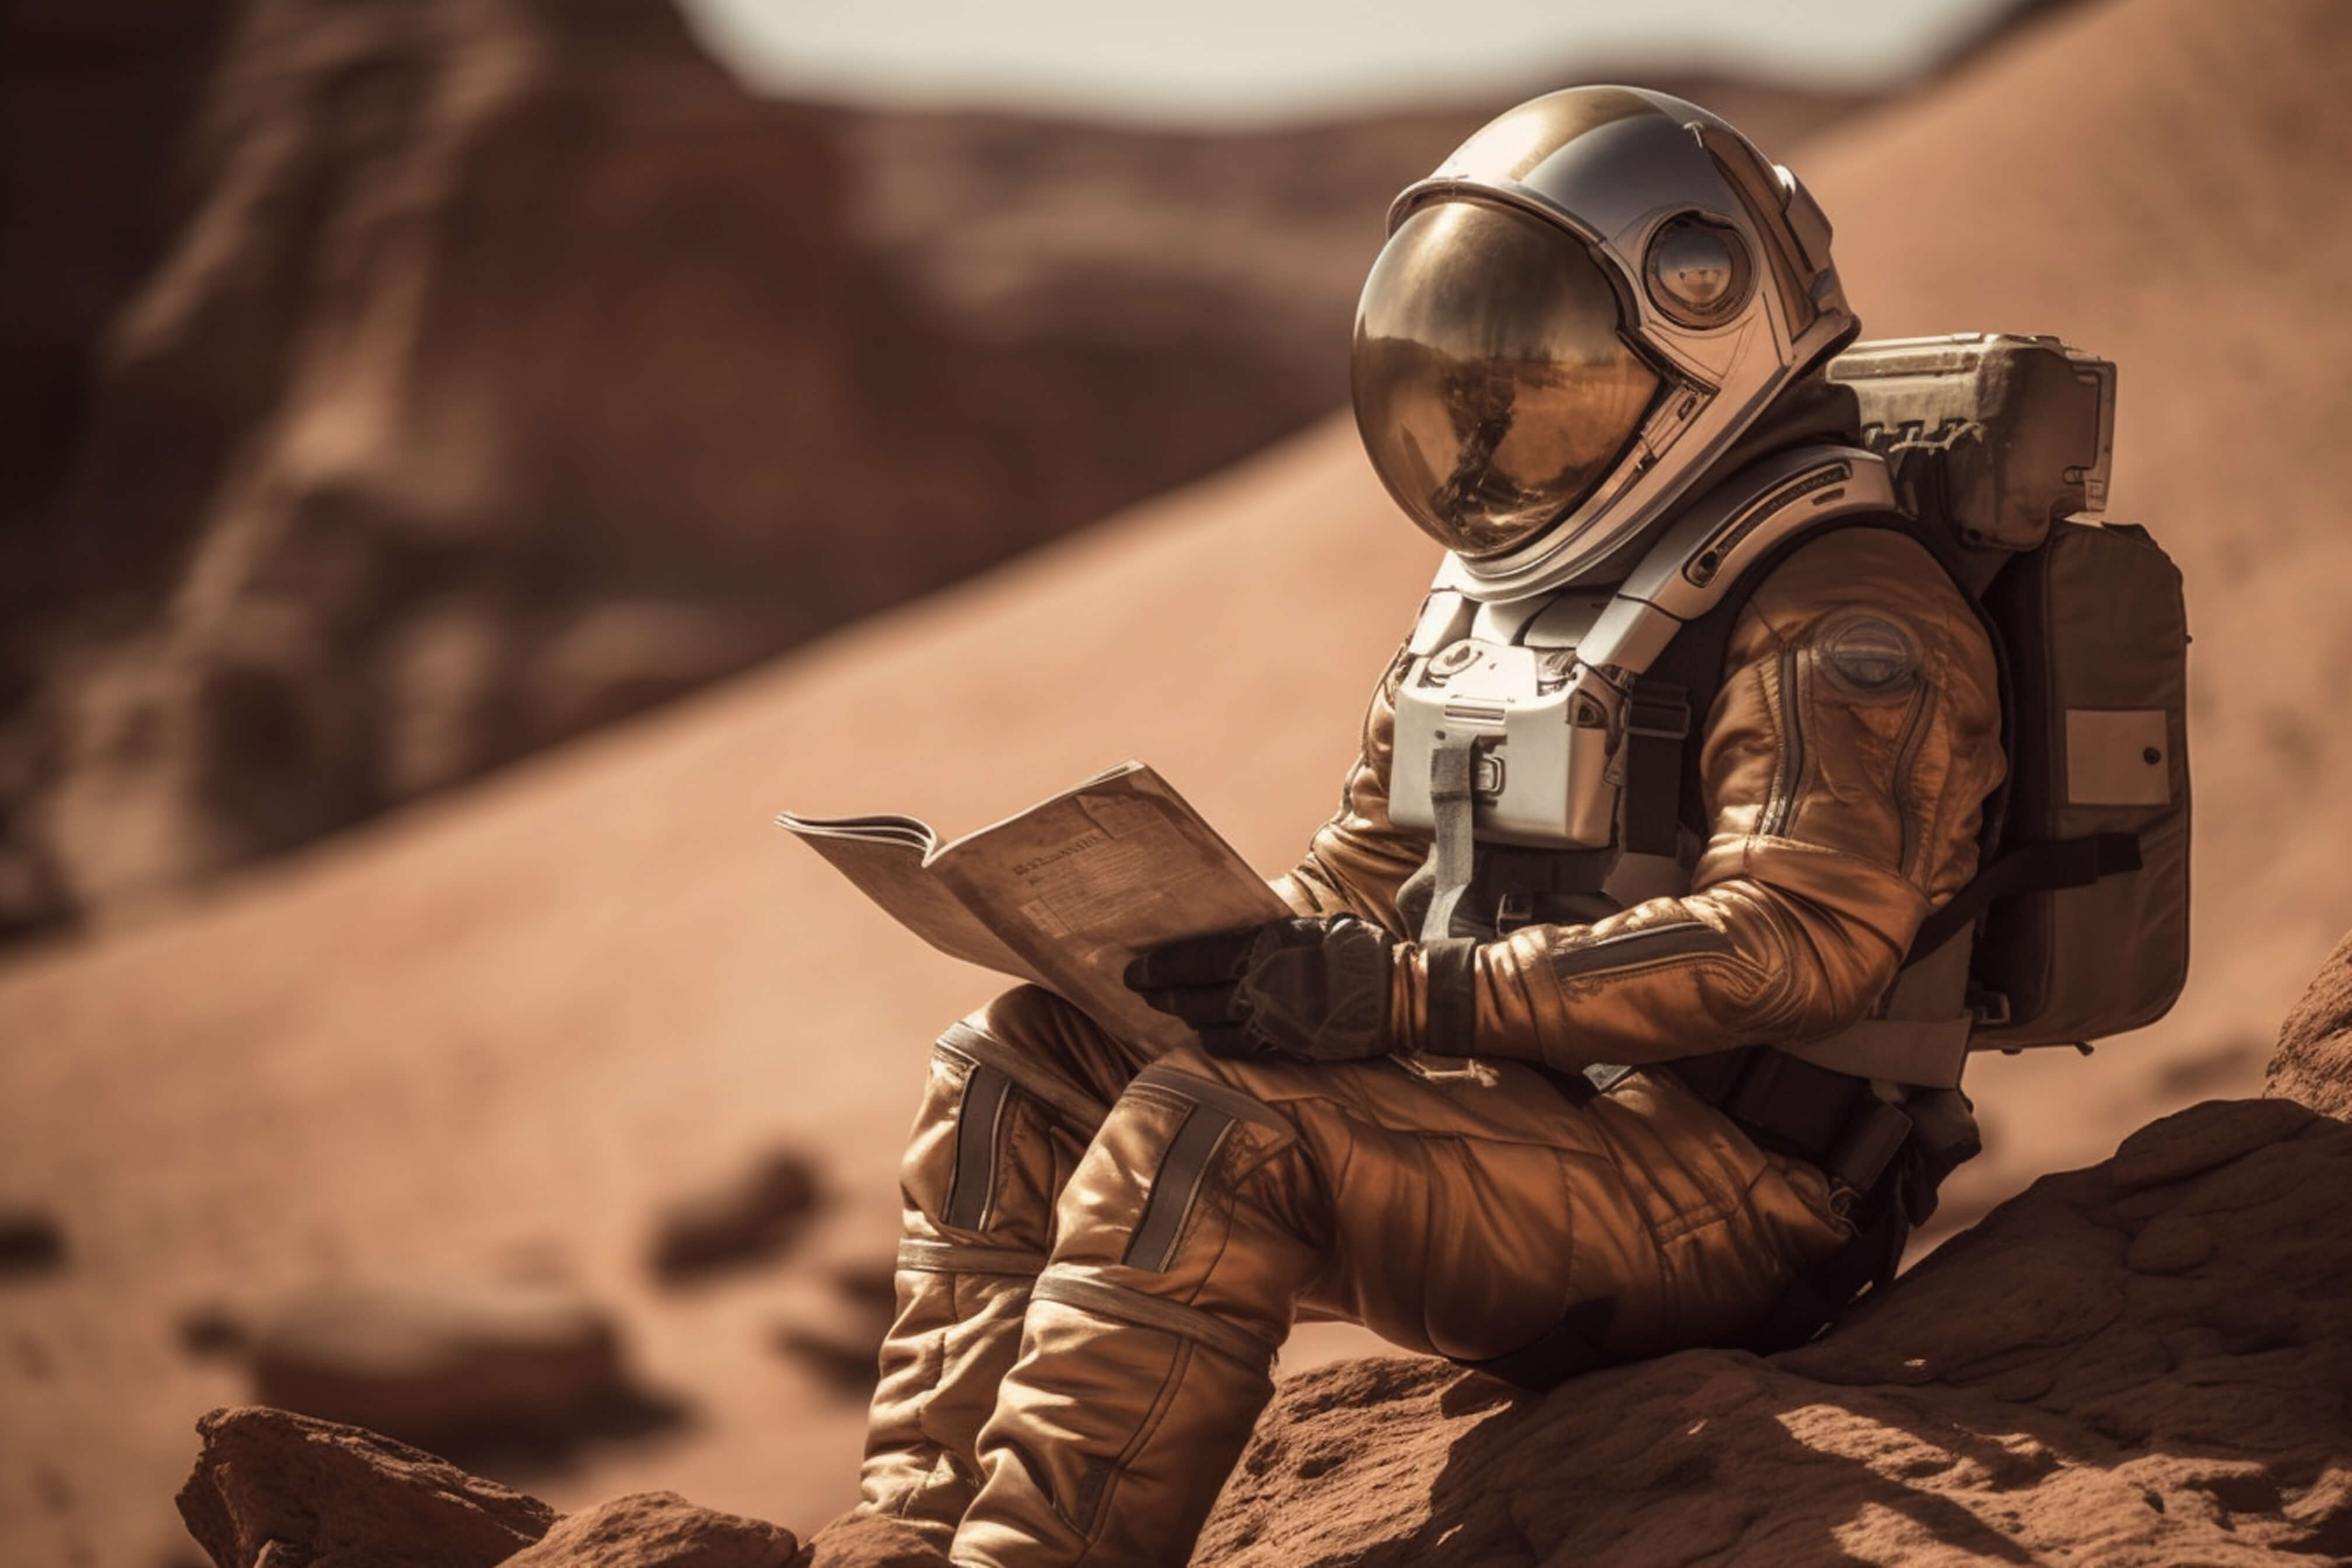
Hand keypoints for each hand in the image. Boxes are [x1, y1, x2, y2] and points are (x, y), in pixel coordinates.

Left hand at [1122, 915, 1396, 1061]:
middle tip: (1142, 991)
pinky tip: (1208, 1035)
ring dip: (1187, 1020)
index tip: (1135, 970)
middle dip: (1163, 995)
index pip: (1196, 960)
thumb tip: (1229, 942)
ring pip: (1211, 1028)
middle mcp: (1261, 989)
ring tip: (1174, 1012)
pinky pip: (1238, 1050)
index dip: (1161, 967)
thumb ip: (1265, 938)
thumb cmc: (1357, 950)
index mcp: (1264, 949)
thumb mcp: (1306, 928)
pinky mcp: (1286, 1049)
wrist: (1400, 993)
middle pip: (1195, 998)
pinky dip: (1216, 1041)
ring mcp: (1272, 1024)